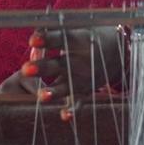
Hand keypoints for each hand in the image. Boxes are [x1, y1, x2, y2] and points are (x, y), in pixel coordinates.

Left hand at [0, 27, 127, 119]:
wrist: (117, 49)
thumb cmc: (86, 35)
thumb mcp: (74, 28)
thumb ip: (50, 33)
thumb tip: (32, 42)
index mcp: (78, 39)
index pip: (60, 38)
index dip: (47, 39)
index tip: (33, 41)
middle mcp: (82, 59)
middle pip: (60, 64)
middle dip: (43, 68)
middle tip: (26, 69)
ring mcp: (84, 77)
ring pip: (67, 86)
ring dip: (54, 92)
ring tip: (41, 96)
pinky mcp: (86, 91)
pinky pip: (79, 102)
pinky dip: (73, 110)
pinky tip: (64, 116)